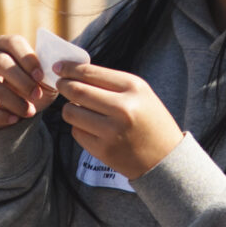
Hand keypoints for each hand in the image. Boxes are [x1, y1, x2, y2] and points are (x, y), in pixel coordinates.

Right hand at [0, 35, 49, 129]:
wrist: (14, 111)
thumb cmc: (29, 88)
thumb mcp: (42, 80)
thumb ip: (48, 72)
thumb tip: (52, 70)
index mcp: (3, 45)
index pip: (13, 43)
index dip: (28, 59)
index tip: (40, 76)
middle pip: (0, 63)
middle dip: (22, 81)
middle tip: (37, 95)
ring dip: (13, 101)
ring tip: (29, 112)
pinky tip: (14, 119)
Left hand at [55, 64, 185, 180]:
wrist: (166, 158)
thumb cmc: (151, 121)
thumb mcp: (141, 94)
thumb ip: (111, 82)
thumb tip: (75, 72)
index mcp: (133, 88)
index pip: (90, 73)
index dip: (69, 69)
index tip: (59, 67)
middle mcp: (122, 108)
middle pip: (76, 91)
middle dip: (63, 85)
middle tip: (60, 84)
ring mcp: (112, 131)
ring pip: (71, 112)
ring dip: (69, 108)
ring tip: (79, 108)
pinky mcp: (103, 150)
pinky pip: (76, 132)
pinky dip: (79, 127)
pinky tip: (91, 127)